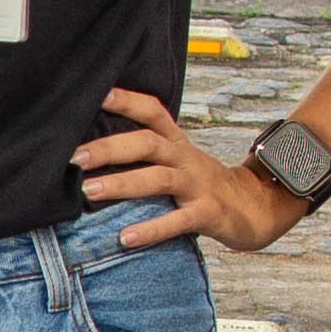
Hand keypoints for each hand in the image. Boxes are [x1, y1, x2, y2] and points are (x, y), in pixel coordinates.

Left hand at [77, 89, 311, 252]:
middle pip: (147, 144)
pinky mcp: (208, 213)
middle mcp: (186, 158)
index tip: (95, 94)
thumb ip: (147, 154)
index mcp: (177, 143)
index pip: (152, 111)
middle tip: (75, 156)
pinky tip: (125, 238)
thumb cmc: (204, 185)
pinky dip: (150, 229)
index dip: (126, 99)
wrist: (256, 207)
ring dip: (122, 184)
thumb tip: (95, 150)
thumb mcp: (179, 161)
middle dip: (109, 148)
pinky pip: (178, 220)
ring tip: (89, 191)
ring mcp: (198, 185)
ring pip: (158, 178)